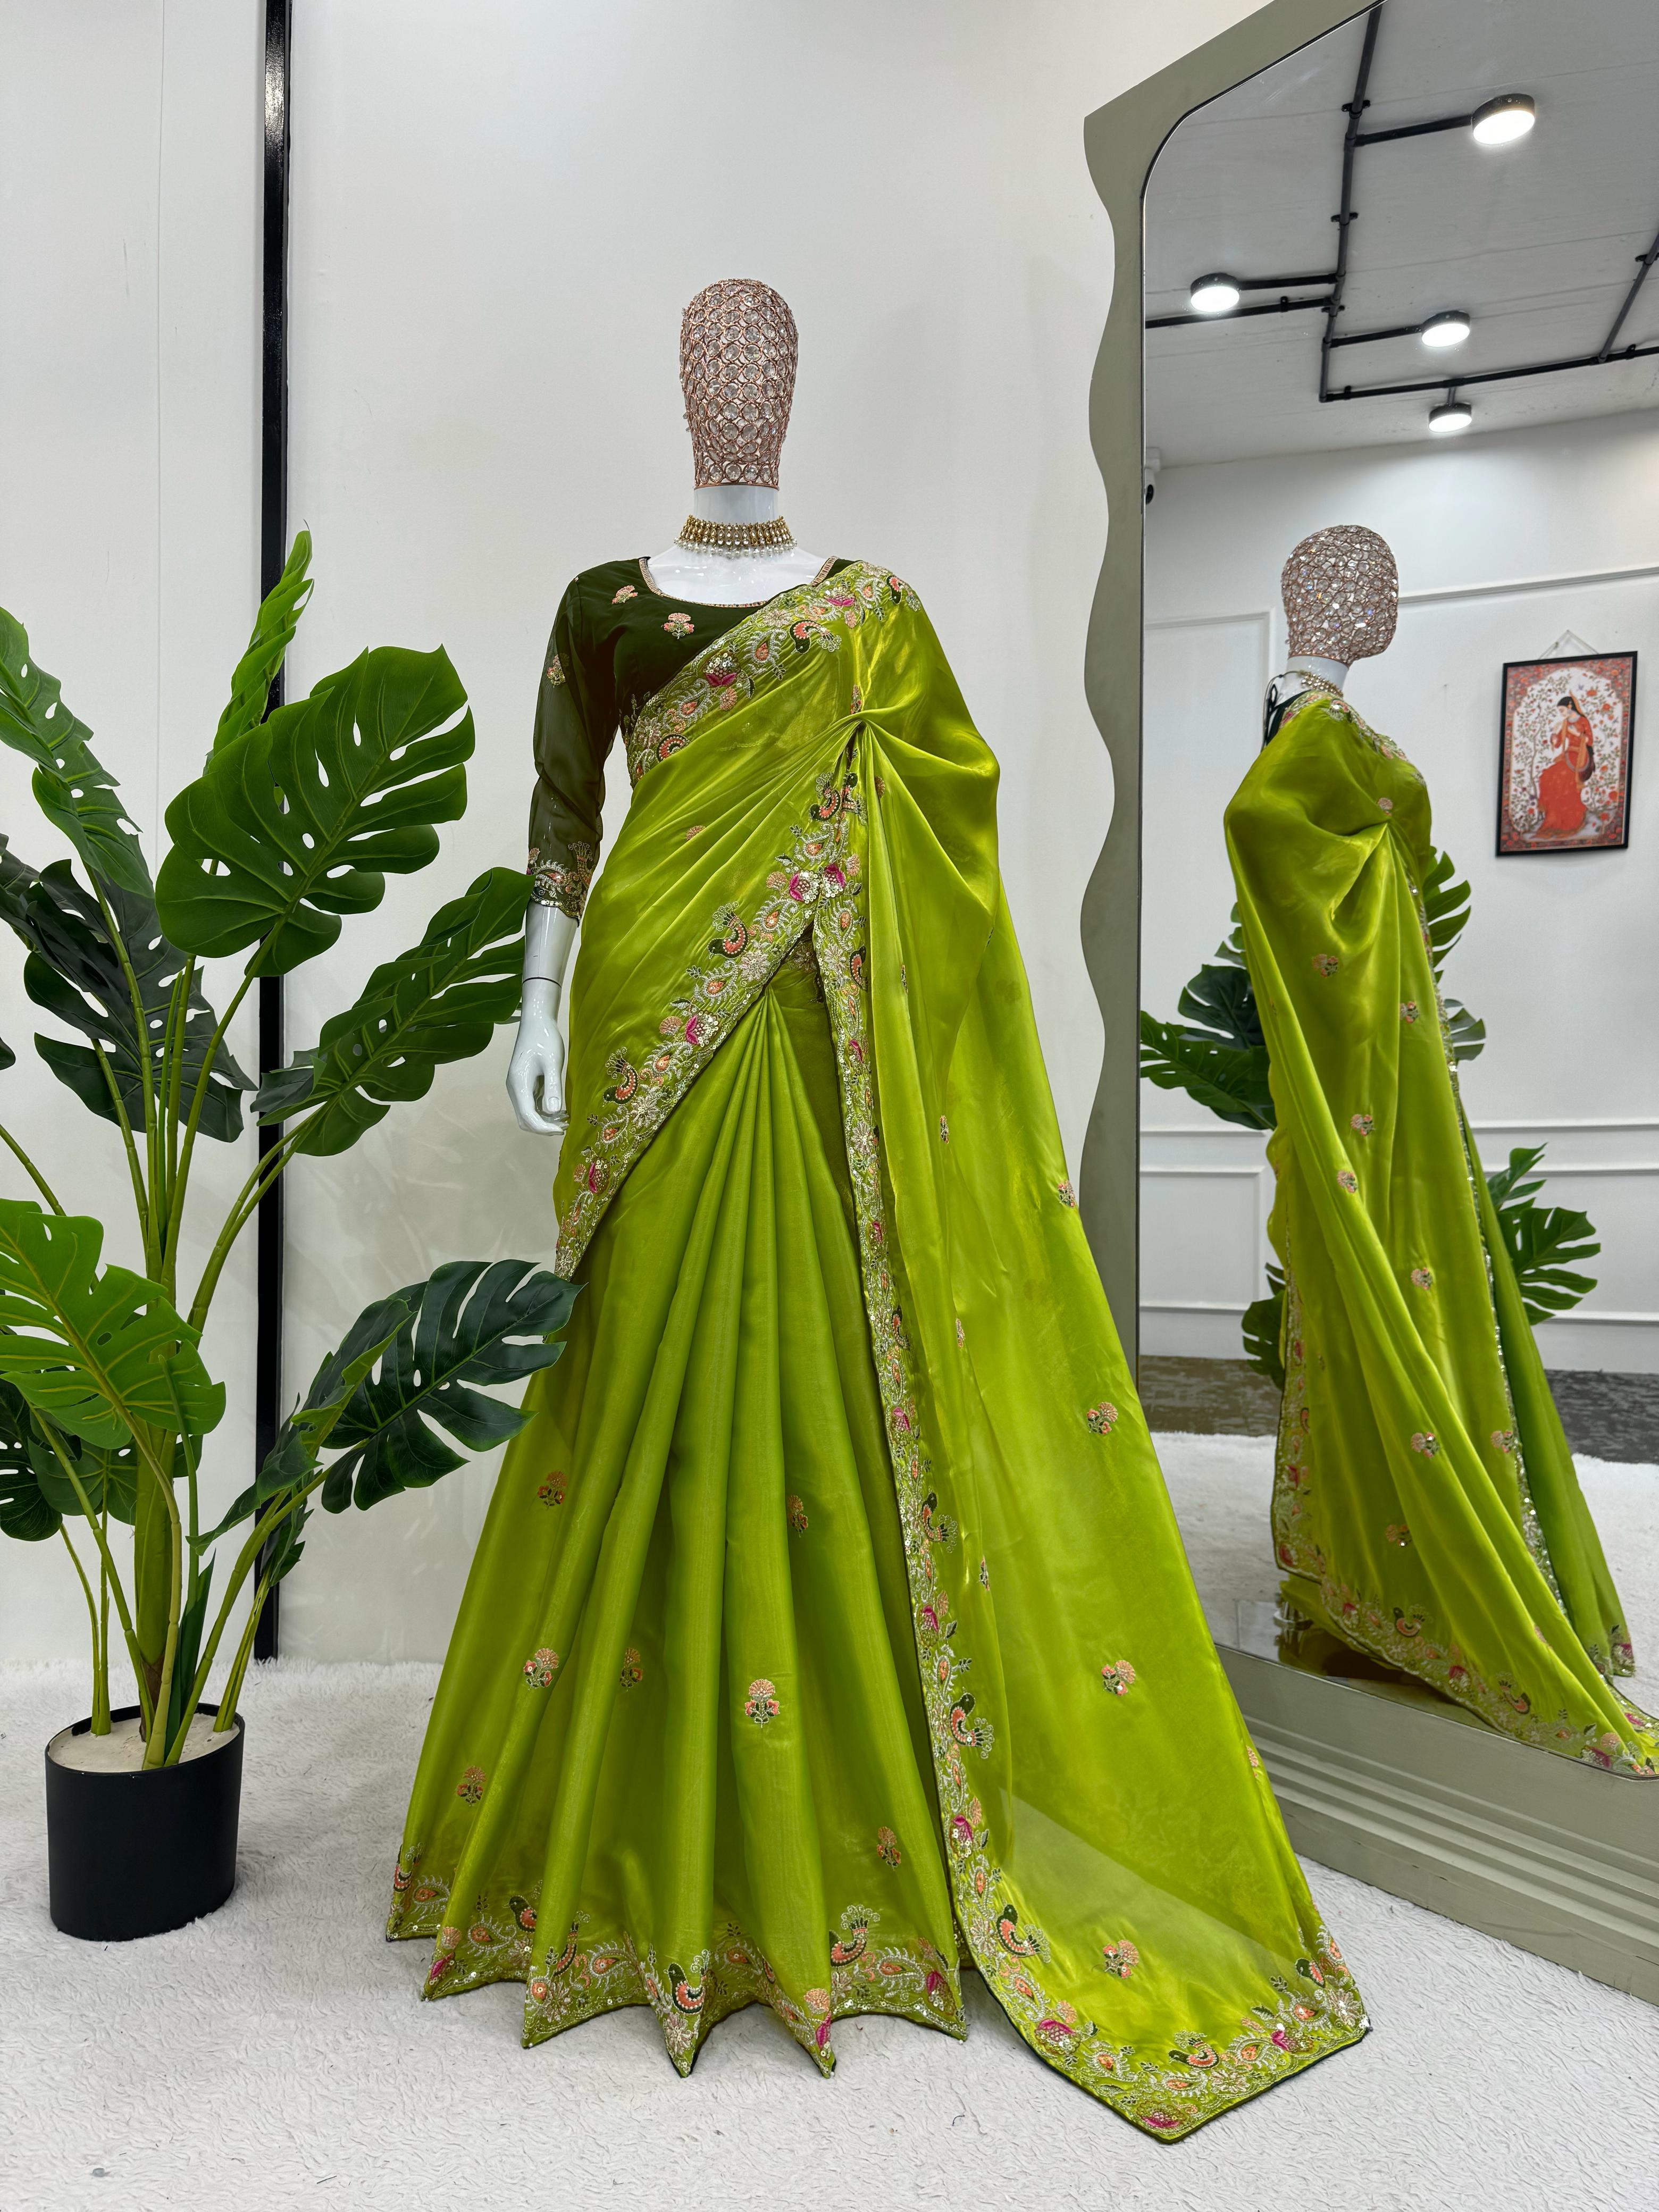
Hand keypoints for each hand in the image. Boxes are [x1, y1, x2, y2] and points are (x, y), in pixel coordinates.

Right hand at [507, 991, 566, 1135]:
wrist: (537, 1021)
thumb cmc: (545, 1038)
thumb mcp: (552, 1062)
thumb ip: (553, 1087)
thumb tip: (554, 1112)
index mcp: (519, 1084)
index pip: (527, 1116)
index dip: (544, 1128)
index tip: (562, 1129)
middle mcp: (516, 1089)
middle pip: (525, 1119)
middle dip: (544, 1127)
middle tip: (566, 1125)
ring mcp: (520, 1087)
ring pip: (529, 1113)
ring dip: (546, 1120)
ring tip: (567, 1118)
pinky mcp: (526, 1084)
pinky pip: (533, 1104)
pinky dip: (545, 1111)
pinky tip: (561, 1109)